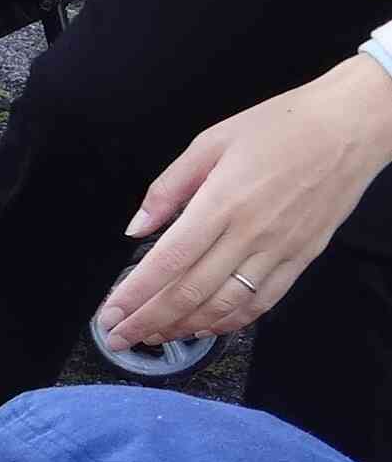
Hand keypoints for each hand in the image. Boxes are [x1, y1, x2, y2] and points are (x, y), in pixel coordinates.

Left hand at [97, 56, 391, 350]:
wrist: (352, 123)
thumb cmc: (281, 125)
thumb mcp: (211, 142)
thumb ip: (168, 188)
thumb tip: (135, 229)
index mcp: (221, 202)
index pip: (167, 262)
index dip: (134, 296)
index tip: (109, 315)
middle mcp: (249, 233)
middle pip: (189, 293)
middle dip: (147, 322)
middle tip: (119, 338)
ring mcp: (278, 249)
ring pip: (223, 305)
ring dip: (183, 327)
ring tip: (153, 336)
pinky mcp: (302, 257)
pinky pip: (261, 301)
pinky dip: (229, 322)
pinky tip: (204, 327)